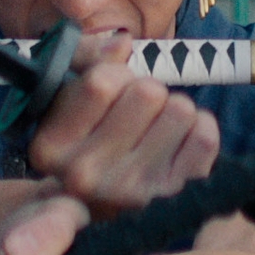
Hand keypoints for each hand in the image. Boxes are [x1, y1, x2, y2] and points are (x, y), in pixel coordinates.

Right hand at [23, 37, 219, 217]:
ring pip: (180, 109)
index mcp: (50, 147)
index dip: (116, 73)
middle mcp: (85, 175)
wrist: (104, 212)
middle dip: (146, 91)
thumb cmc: (88, 144)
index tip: (112, 90)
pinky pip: (204, 133)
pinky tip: (177, 145)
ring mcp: (130, 191)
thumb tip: (121, 42)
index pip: (102, 81)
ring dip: (173, 111)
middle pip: (148, 91)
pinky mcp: (171, 197)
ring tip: (155, 132)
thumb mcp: (67, 103)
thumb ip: (84, 60)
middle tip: (136, 115)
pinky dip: (198, 129)